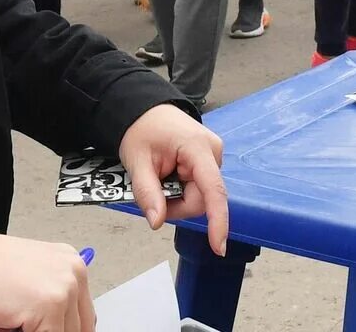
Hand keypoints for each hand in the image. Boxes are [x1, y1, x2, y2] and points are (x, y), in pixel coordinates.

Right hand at [0, 231, 94, 331]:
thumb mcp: (31, 282)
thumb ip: (52, 302)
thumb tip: (61, 327)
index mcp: (71, 265)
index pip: (83, 316)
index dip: (63, 330)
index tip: (46, 329)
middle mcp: (74, 272)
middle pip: (79, 328)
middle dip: (50, 331)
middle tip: (21, 326)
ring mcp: (65, 288)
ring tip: (8, 321)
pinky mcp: (51, 305)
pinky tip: (3, 324)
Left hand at [119, 104, 228, 255]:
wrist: (144, 110)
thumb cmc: (141, 129)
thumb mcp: (137, 161)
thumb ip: (147, 192)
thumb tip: (157, 222)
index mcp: (197, 148)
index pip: (213, 190)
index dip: (217, 220)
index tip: (218, 246)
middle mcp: (213, 152)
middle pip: (201, 200)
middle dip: (176, 206)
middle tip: (151, 194)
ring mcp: (213, 156)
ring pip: (199, 197)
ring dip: (177, 198)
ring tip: (159, 178)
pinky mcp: (209, 162)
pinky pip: (198, 188)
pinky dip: (180, 191)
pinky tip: (169, 176)